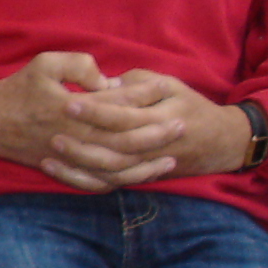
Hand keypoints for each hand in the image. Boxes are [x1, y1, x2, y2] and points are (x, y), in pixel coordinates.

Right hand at [0, 53, 216, 190]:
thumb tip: (108, 79)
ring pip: (115, 168)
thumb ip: (79, 64)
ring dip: (145, 165)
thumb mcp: (44, 63)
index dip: (144, 98)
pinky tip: (137, 177)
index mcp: (71, 108)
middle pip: (124, 140)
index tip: (165, 90)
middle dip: (156, 133)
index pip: (118, 105)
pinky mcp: (61, 170)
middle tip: (181, 125)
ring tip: (169, 159)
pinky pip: (95, 183)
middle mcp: (73, 136)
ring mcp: (68, 157)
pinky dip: (119, 182)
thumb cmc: (15, 89)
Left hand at [56, 69, 252, 183]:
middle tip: (52, 130)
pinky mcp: (136, 177)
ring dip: (77, 163)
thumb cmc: (188, 106)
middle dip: (81, 140)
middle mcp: (153, 147)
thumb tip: (104, 83)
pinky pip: (106, 184)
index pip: (124, 116)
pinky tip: (56, 169)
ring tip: (49, 152)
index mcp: (161, 118)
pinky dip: (80, 180)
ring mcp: (144, 165)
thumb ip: (138, 83)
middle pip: (113, 147)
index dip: (96, 110)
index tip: (69, 101)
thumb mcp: (170, 85)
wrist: (218, 141)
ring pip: (108, 171)